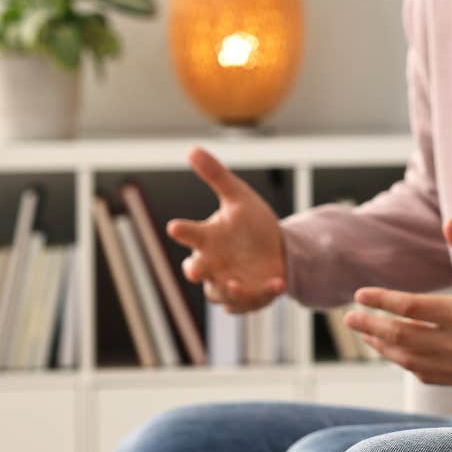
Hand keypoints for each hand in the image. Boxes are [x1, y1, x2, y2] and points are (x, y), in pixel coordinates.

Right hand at [166, 146, 286, 311]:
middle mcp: (212, 263)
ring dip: (227, 289)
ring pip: (219, 292)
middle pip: (196, 270)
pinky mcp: (247, 297)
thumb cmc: (250, 223)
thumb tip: (192, 149)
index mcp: (207, 238)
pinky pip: (248, 302)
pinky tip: (278, 283)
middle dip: (195, 270)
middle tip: (195, 269)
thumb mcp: (238, 196)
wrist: (278, 249)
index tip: (174, 226)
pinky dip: (261, 295)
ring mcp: (228, 283)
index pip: (190, 234)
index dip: (182, 231)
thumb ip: (216, 175)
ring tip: (236, 282)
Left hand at [344, 218, 451, 385]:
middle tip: (349, 318)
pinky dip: (404, 362)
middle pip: (402, 337)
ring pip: (409, 360)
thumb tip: (447, 223)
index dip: (381, 300)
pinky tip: (393, 350)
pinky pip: (425, 374)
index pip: (410, 307)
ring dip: (382, 347)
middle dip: (370, 326)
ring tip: (366, 334)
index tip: (360, 294)